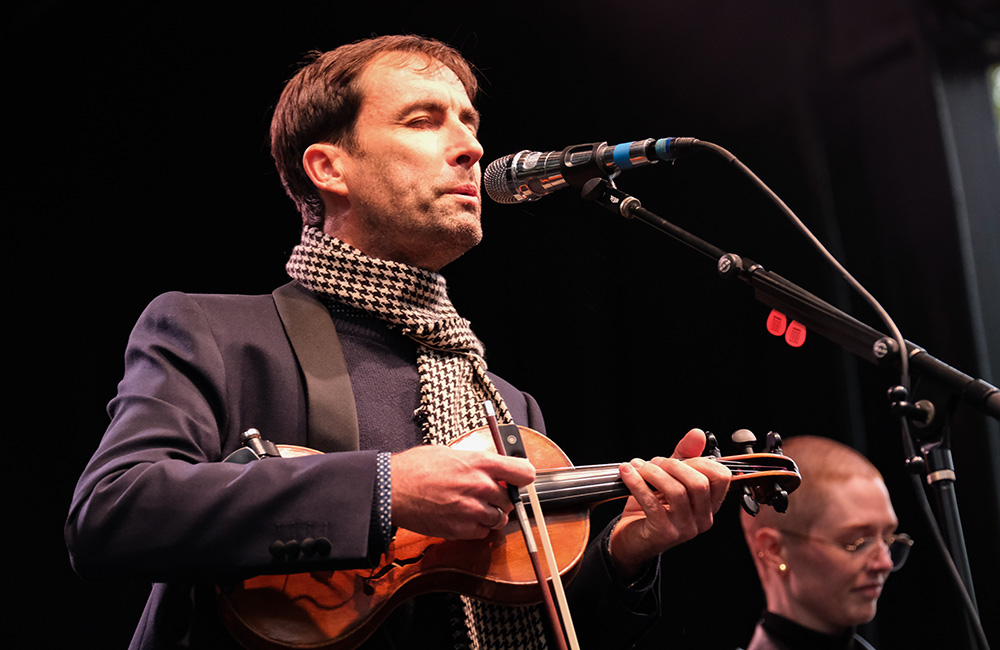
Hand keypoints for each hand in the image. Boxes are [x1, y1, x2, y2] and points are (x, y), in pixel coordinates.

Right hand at [390, 445, 535, 539]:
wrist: (392, 489)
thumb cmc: (417, 467)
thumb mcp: (453, 453)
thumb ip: (478, 463)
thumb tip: (496, 469)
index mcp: (481, 463)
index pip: (523, 473)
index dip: (523, 477)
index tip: (520, 479)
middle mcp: (481, 487)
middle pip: (511, 500)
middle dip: (501, 499)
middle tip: (486, 495)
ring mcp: (472, 511)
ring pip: (498, 519)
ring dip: (490, 515)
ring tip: (472, 507)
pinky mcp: (461, 530)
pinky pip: (482, 533)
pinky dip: (477, 528)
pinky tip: (462, 517)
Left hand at [608, 428, 731, 578]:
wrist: (629, 538)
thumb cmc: (650, 507)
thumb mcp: (668, 477)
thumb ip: (684, 456)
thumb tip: (697, 434)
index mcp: (709, 505)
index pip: (721, 477)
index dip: (699, 461)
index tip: (677, 458)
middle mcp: (702, 519)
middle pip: (698, 483)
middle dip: (673, 465)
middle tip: (653, 462)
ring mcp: (685, 529)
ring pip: (676, 491)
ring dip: (653, 473)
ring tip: (637, 467)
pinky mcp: (664, 534)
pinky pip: (652, 503)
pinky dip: (636, 483)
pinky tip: (627, 472)